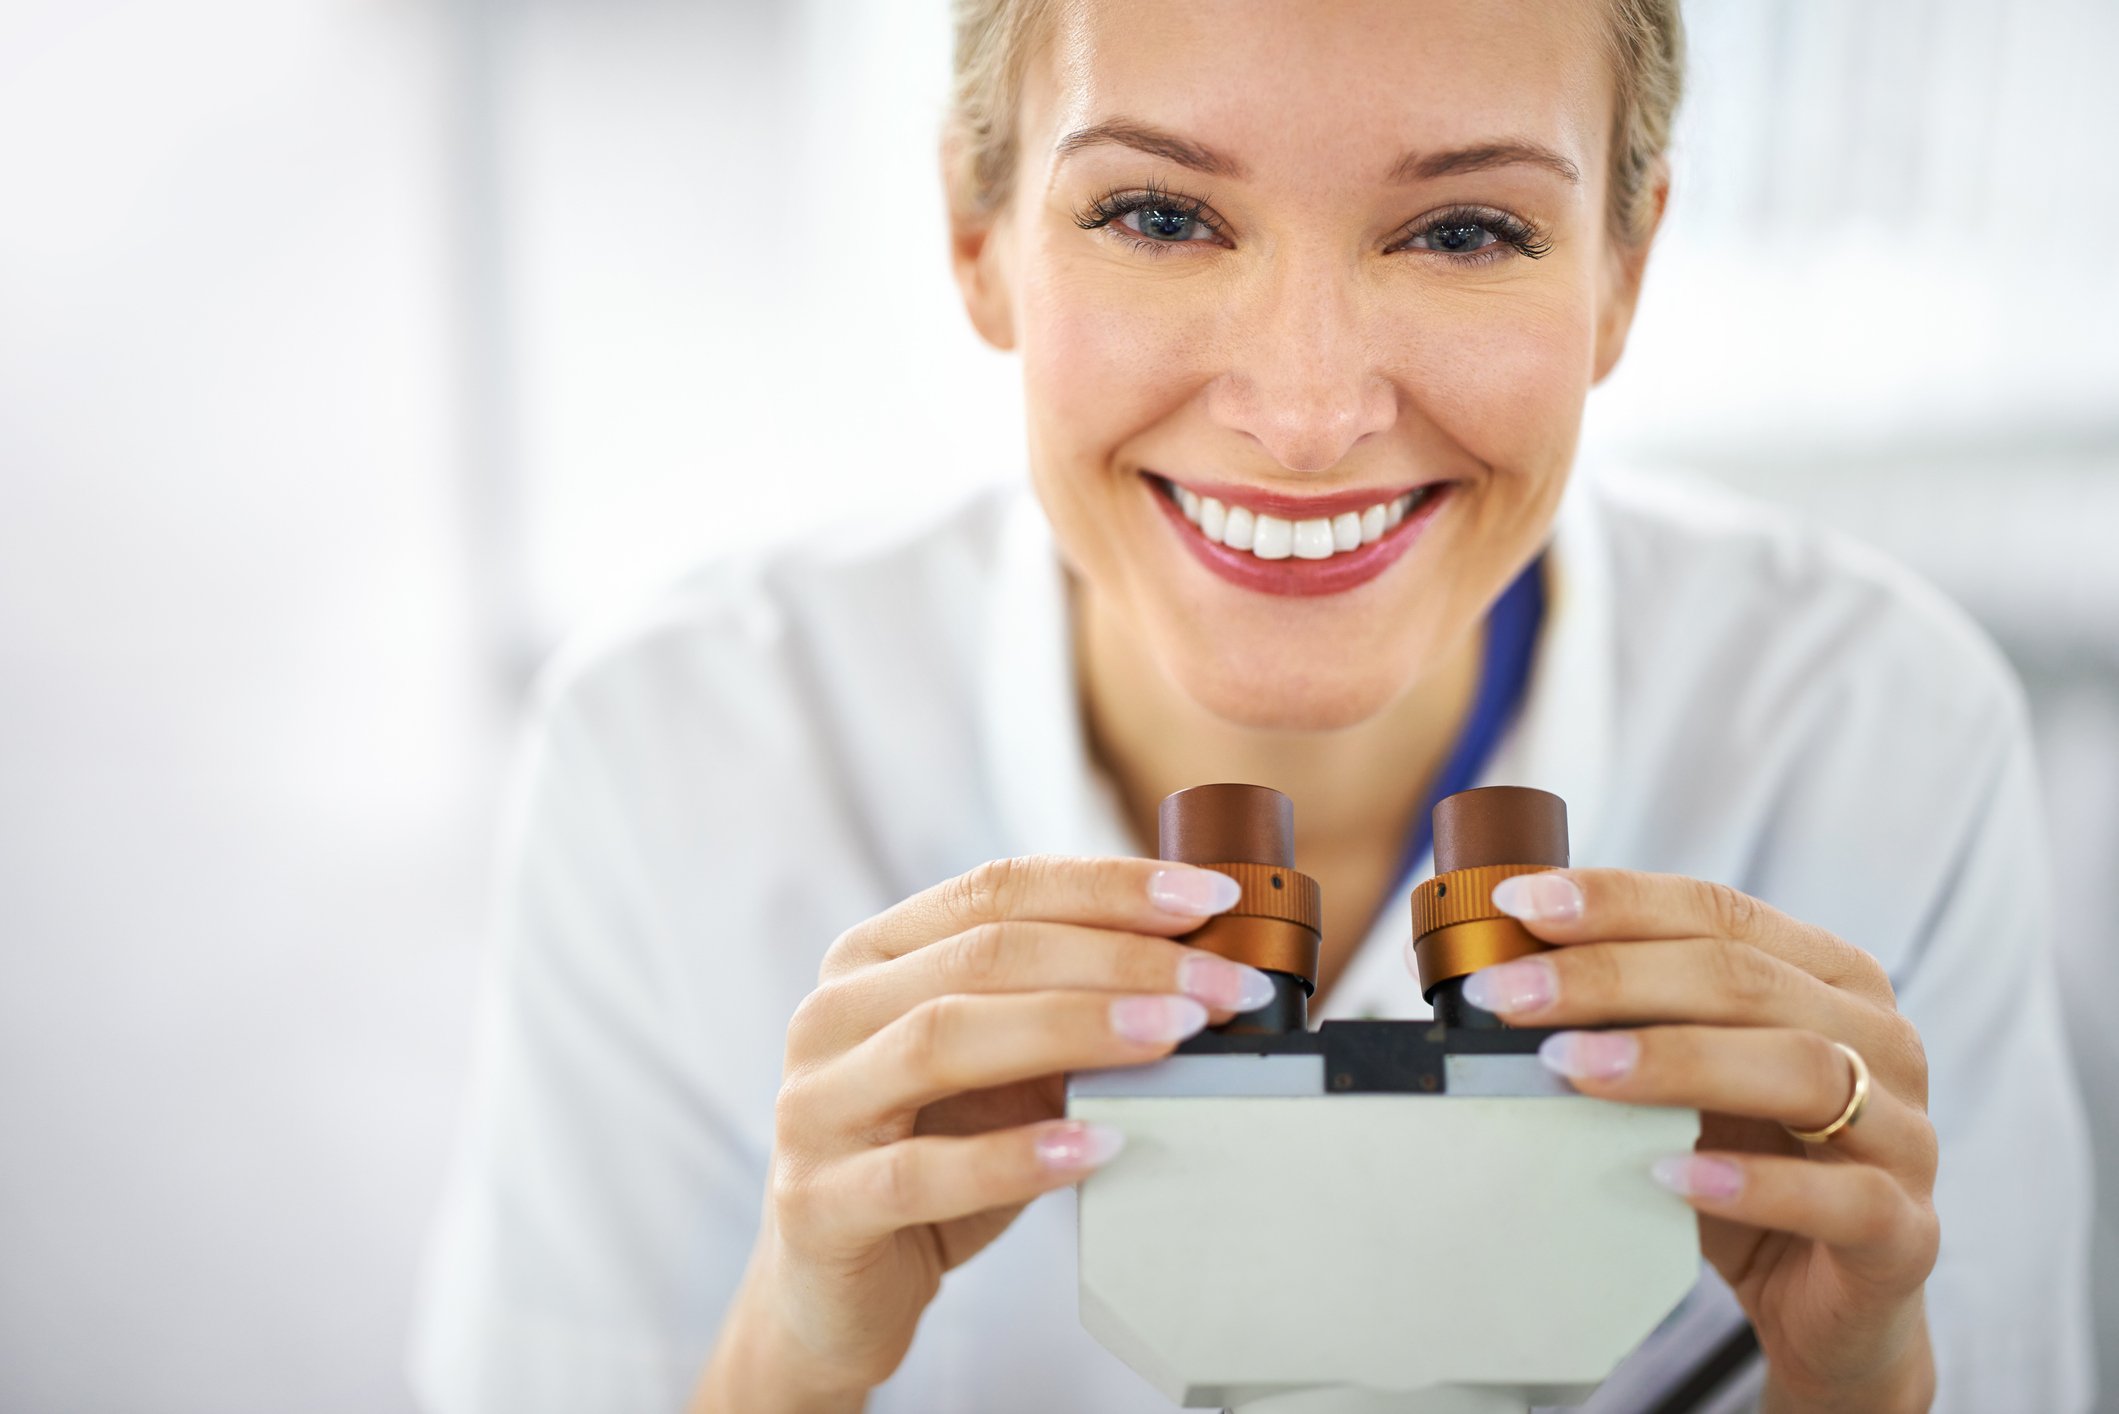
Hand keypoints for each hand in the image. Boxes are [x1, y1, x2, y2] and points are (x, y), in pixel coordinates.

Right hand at [695, 855, 1269, 1411]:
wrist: (837, 1290)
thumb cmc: (936, 1156)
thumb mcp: (1003, 1070)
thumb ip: (1067, 1014)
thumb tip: (1201, 977)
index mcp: (873, 957)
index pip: (997, 890)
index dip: (1107, 888)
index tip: (1211, 902)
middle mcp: (831, 1013)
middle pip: (984, 955)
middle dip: (1120, 961)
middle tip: (1219, 989)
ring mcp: (813, 1106)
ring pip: (944, 1038)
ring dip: (1074, 1029)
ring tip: (1173, 1037)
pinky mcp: (816, 1203)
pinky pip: (921, 1171)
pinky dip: (1016, 1156)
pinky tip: (1097, 1145)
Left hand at [1444, 870, 1937, 1411]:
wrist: (1828, 1304)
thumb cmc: (1745, 1164)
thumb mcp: (1684, 1080)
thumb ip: (1625, 1022)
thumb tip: (1498, 976)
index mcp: (1828, 976)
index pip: (1719, 912)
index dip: (1617, 901)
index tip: (1519, 904)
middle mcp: (1879, 1038)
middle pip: (1744, 980)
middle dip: (1611, 978)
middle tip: (1511, 996)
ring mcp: (1905, 1133)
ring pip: (1801, 1068)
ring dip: (1674, 1060)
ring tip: (1572, 1068)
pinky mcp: (1905, 1231)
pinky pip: (1840, 1198)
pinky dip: (1751, 1184)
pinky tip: (1669, 1175)